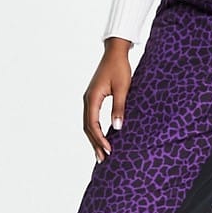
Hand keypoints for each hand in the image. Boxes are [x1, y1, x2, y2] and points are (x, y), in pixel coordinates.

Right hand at [84, 38, 132, 160]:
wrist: (115, 53)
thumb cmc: (119, 68)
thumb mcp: (123, 88)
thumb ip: (119, 108)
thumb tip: (118, 128)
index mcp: (92, 98)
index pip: (93, 124)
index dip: (100, 139)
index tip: (109, 150)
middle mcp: (88, 100)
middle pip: (88, 127)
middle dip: (95, 143)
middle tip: (103, 159)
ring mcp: (90, 99)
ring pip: (89, 124)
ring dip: (95, 139)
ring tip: (101, 154)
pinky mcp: (95, 98)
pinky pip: (92, 118)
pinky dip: (97, 130)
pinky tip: (103, 137)